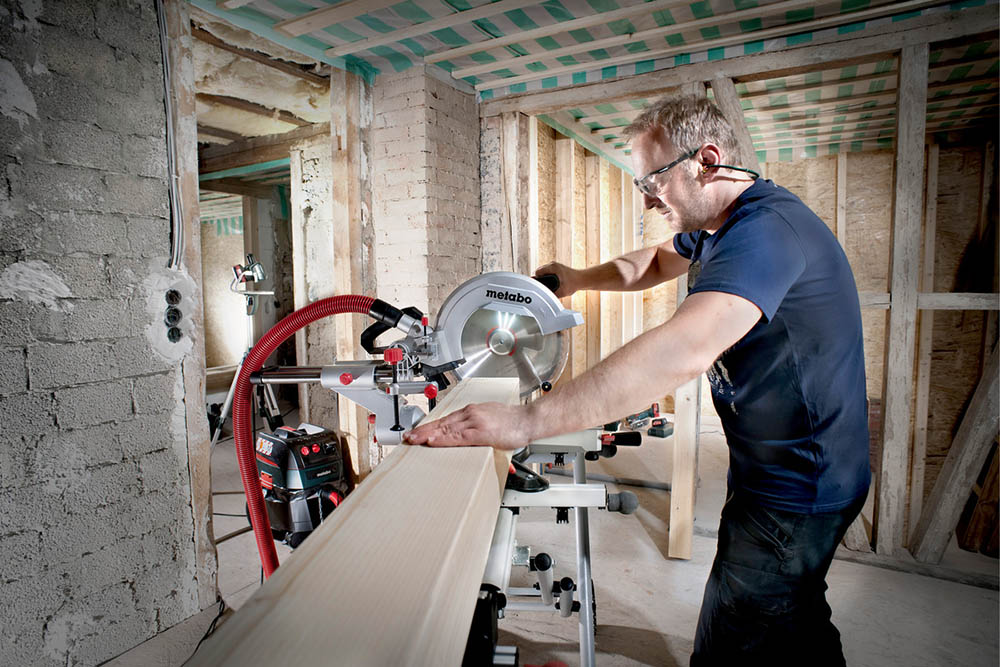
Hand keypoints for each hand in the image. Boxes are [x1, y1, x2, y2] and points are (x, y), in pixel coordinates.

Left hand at [404, 402, 535, 450]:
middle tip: (409, 436)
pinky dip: (443, 439)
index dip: (430, 425)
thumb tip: (469, 439)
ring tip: (415, 440)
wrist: (529, 420)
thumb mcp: (491, 421)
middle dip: (423, 430)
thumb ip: (478, 430)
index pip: (446, 419)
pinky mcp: (480, 433)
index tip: (418, 431)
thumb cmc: (514, 422)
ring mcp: (475, 422)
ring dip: (428, 435)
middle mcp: (471, 414)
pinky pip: (456, 437)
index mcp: (472, 411)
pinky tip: (433, 441)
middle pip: (442, 422)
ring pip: (445, 429)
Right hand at [533, 262, 579, 298]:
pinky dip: (546, 276)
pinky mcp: (556, 267)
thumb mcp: (563, 292)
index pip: (538, 272)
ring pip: (542, 271)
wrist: (582, 279)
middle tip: (543, 287)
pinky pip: (546, 271)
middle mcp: (553, 264)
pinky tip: (549, 282)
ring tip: (546, 285)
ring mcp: (554, 265)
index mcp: (553, 267)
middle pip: (539, 271)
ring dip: (543, 278)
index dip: (537, 280)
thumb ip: (553, 295)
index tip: (539, 286)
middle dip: (540, 279)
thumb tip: (545, 298)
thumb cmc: (574, 283)